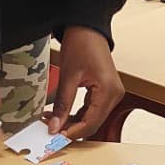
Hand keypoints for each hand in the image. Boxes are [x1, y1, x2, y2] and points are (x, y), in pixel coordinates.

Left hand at [47, 26, 124, 140]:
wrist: (87, 27)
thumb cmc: (81, 44)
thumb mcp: (68, 76)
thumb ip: (62, 104)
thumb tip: (54, 126)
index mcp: (108, 91)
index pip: (91, 122)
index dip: (72, 132)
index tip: (55, 137)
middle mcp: (114, 94)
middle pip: (93, 123)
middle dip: (71, 128)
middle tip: (50, 129)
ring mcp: (112, 93)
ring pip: (92, 117)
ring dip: (73, 121)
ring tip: (51, 120)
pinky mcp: (106, 90)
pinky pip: (92, 109)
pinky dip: (77, 113)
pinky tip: (61, 114)